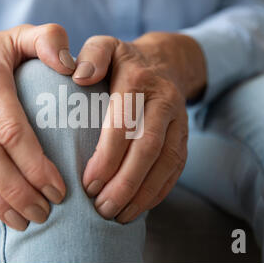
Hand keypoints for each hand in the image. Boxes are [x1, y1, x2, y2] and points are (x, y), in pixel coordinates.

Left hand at [73, 32, 206, 222]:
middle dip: (125, 183)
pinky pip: (176, 168)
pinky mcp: (185, 136)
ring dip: (143, 194)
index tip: (88, 183)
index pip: (123, 123)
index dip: (107, 157)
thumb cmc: (123, 61)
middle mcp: (163, 100)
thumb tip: (78, 76)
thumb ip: (91, 55)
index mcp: (138, 80)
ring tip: (117, 216)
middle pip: (148, 148)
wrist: (166, 62)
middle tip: (101, 208)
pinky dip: (159, 192)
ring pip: (166, 163)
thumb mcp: (104, 46)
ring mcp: (179, 120)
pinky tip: (138, 208)